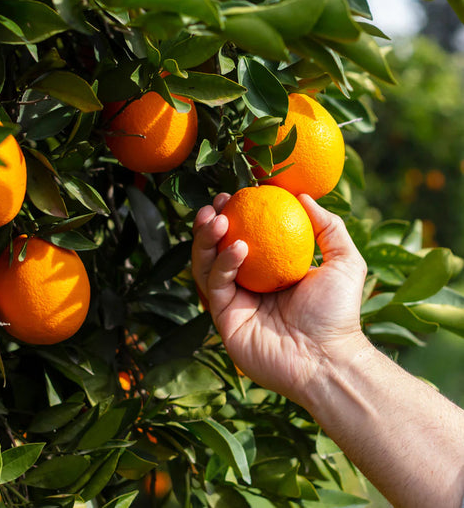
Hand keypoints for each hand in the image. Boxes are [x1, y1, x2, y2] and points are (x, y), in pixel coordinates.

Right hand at [191, 192, 369, 405]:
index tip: (236, 193)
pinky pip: (216, 284)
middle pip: (218, 248)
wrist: (329, 359)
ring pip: (207, 265)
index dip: (236, 215)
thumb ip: (327, 226)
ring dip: (208, 238)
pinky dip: (223, 262)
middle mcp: (248, 285)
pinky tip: (238, 247)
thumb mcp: (344, 260)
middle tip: (216, 203)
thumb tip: (304, 196)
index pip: (244, 237)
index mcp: (270, 272)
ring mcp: (234, 302)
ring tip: (216, 217)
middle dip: (211, 223)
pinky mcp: (225, 318)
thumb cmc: (338, 311)